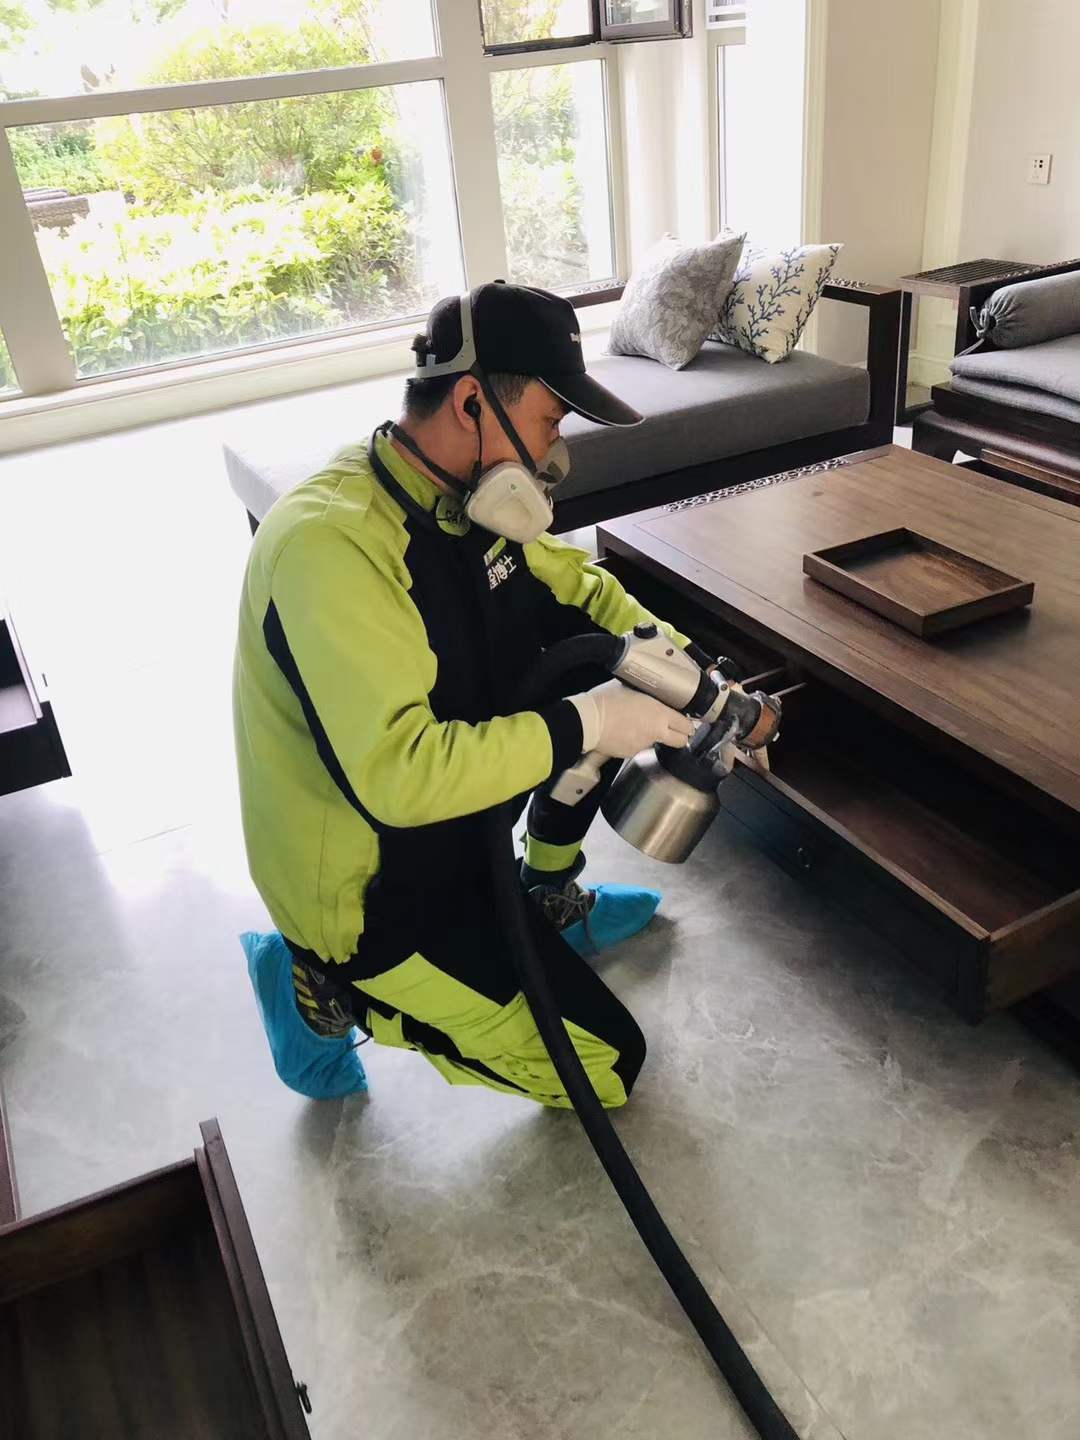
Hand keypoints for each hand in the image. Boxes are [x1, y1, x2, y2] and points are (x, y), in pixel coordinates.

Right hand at [568, 679, 694, 758]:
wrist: (587, 722)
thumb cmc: (606, 701)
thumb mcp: (629, 688)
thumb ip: (644, 692)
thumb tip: (647, 689)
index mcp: (659, 714)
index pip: (686, 725)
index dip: (688, 724)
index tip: (686, 722)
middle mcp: (656, 732)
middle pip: (681, 741)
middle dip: (680, 736)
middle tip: (673, 729)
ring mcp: (643, 745)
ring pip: (656, 743)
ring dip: (652, 736)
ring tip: (636, 725)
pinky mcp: (630, 753)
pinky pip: (638, 747)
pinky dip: (634, 741)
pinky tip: (623, 731)